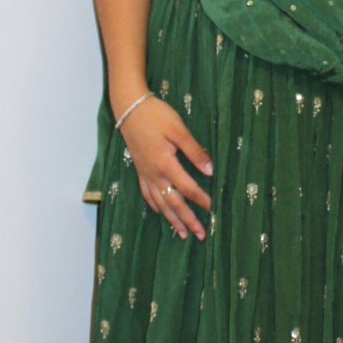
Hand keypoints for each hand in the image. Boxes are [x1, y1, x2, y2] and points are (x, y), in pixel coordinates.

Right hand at [121, 96, 212, 240]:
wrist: (129, 108)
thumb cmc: (155, 115)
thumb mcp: (178, 130)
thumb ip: (194, 151)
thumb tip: (210, 170)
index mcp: (165, 164)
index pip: (187, 188)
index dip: (201, 200)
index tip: (213, 210)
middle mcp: (154, 174)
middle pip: (173, 202)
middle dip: (188, 219)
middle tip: (200, 235)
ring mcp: (145, 173)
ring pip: (160, 202)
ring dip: (172, 219)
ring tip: (183, 233)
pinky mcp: (139, 169)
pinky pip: (146, 193)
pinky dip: (154, 205)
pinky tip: (159, 212)